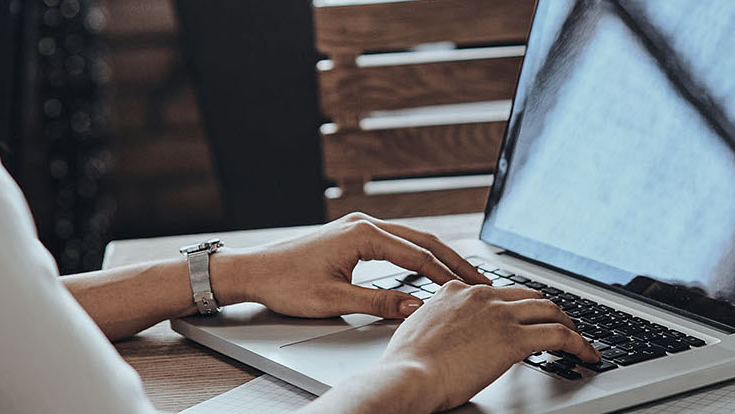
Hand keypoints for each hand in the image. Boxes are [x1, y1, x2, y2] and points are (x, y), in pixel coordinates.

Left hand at [207, 212, 489, 318]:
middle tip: (481, 280)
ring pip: (411, 239)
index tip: (471, 289)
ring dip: (438, 257)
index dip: (448, 274)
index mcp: (362, 235)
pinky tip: (430, 268)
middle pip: (422, 240)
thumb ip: (379, 303)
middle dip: (453, 261)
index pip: (418, 255)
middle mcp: (364, 224)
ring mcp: (359, 227)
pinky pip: (396, 242)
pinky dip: (418, 255)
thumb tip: (417, 306)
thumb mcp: (334, 300)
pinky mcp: (353, 236)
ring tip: (463, 275)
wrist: (253, 271)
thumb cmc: (285, 283)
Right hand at [380, 282, 600, 411]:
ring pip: (551, 310)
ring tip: (579, 341)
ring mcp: (499, 314)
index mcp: (456, 291)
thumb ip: (439, 323)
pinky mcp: (513, 338)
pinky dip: (579, 344)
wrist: (407, 376)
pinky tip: (586, 355)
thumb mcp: (419, 330)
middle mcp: (481, 295)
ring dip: (570, 325)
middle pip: (531, 296)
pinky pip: (559, 335)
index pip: (500, 291)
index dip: (519, 306)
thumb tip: (449, 335)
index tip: (527, 317)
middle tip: (561, 326)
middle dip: (550, 311)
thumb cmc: (406, 364)